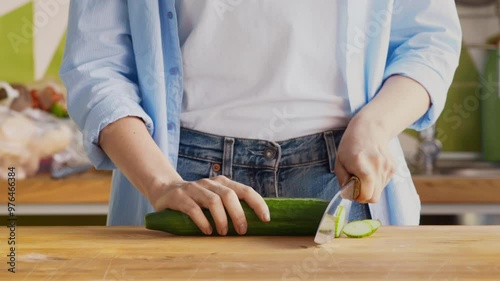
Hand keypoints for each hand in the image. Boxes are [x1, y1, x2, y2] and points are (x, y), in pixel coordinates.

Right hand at [148, 175, 269, 235]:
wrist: (165, 190)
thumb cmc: (196, 199)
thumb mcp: (214, 197)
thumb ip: (230, 204)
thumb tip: (254, 223)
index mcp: (222, 183)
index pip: (245, 190)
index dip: (258, 203)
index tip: (266, 219)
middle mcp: (210, 183)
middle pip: (229, 195)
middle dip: (238, 214)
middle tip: (242, 231)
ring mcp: (194, 188)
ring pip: (213, 201)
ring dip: (221, 219)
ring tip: (223, 233)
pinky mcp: (179, 197)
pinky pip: (193, 209)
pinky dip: (203, 221)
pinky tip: (207, 231)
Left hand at [334, 115, 394, 202]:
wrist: (370, 128)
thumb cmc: (351, 145)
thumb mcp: (339, 161)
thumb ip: (343, 180)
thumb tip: (349, 195)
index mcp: (361, 164)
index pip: (365, 195)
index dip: (356, 196)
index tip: (351, 189)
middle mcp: (377, 166)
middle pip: (374, 197)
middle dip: (363, 196)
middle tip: (356, 185)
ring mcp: (387, 167)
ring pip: (379, 191)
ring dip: (370, 188)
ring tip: (363, 174)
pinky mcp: (393, 168)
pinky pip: (384, 184)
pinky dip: (376, 182)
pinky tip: (371, 169)